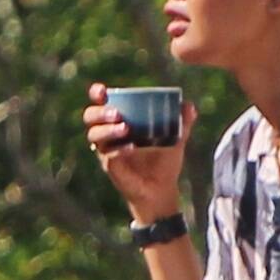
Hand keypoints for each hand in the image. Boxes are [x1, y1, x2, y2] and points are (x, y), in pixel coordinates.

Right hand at [80, 88, 185, 226]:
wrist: (163, 189)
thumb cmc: (164, 162)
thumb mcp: (176, 138)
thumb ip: (183, 121)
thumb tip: (190, 105)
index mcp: (119, 121)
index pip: (100, 103)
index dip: (97, 93)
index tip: (103, 90)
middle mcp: (108, 135)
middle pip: (90, 117)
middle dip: (100, 112)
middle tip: (118, 114)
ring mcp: (107, 151)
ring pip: (95, 136)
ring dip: (107, 129)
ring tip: (126, 128)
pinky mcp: (111, 168)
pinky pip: (108, 155)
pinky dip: (118, 149)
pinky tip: (131, 147)